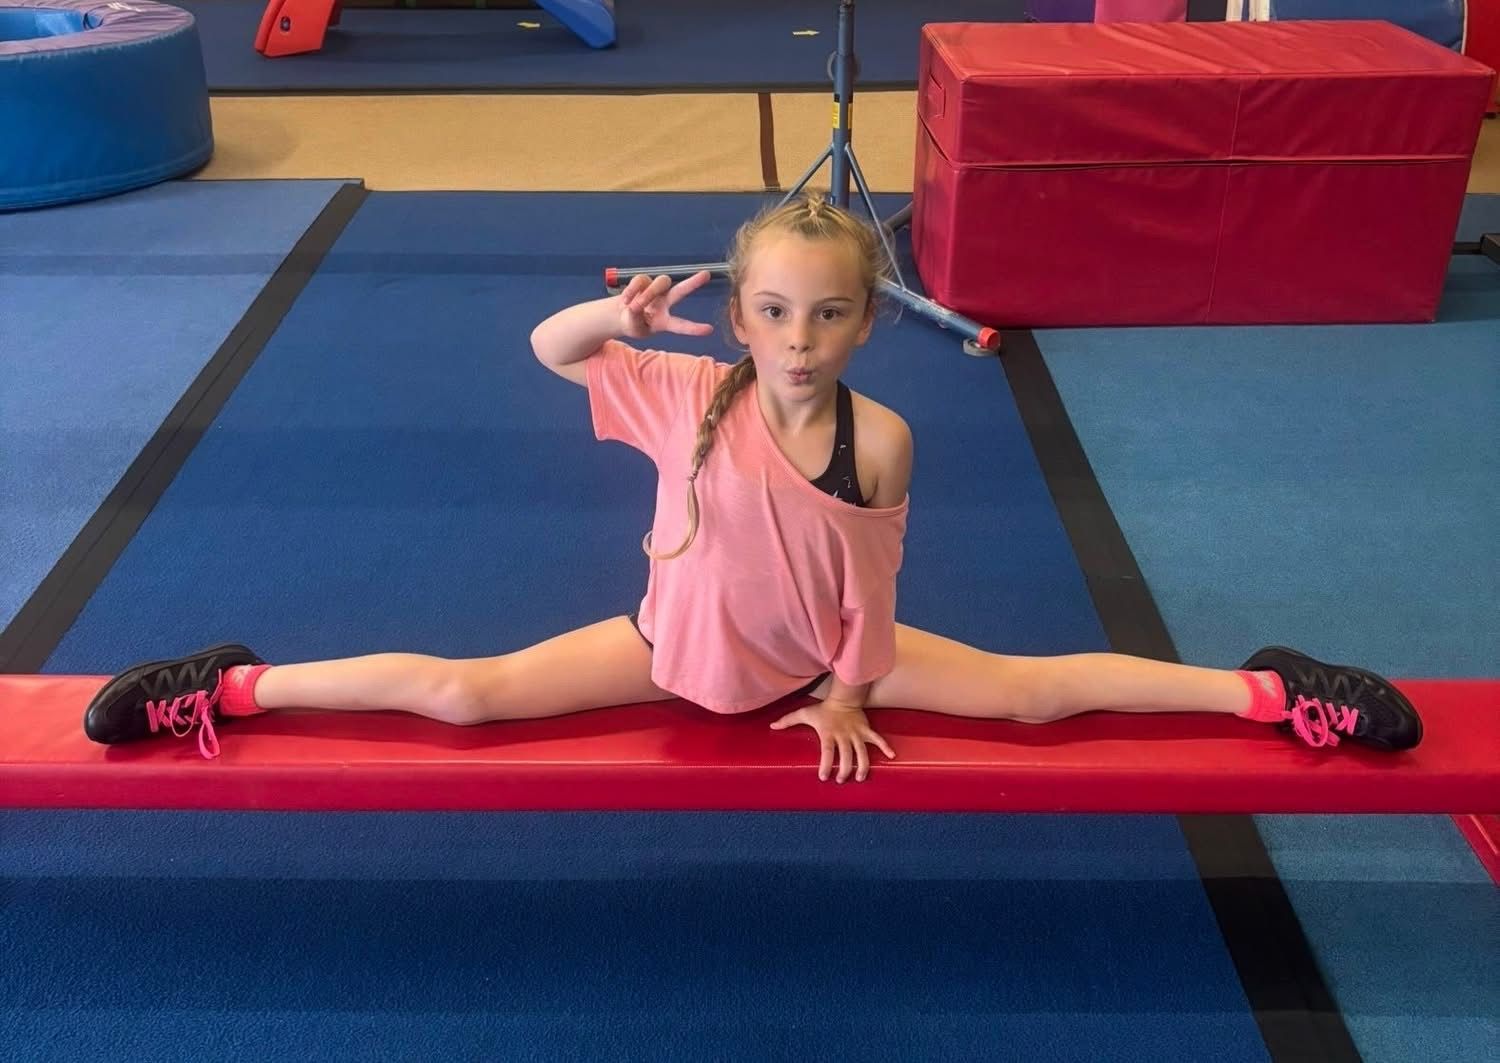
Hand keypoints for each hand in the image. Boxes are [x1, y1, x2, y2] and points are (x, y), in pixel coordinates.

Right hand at [617, 271, 714, 339]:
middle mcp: (665, 303)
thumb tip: (636, 304)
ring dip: (648, 294)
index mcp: (665, 321)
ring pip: (660, 283)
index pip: (681, 325)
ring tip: (633, 307)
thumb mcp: (634, 328)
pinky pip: (640, 281)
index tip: (710, 330)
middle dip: (693, 283)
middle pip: (680, 291)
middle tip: (706, 274)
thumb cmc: (633, 324)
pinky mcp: (644, 281)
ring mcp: (655, 290)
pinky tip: (625, 300)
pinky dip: (631, 291)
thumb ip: (635, 318)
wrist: (620, 314)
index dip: (694, 329)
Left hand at [770, 699, 895, 782]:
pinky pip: (878, 739)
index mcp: (828, 734)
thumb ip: (788, 721)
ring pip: (862, 752)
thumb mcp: (804, 713)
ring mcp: (857, 734)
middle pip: (846, 756)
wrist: (843, 697)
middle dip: (845, 770)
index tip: (824, 777)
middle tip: (841, 780)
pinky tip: (892, 756)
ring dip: (863, 766)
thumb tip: (771, 726)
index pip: (827, 752)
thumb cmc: (823, 709)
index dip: (826, 765)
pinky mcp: (866, 730)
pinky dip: (885, 747)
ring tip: (860, 778)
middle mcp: (844, 735)